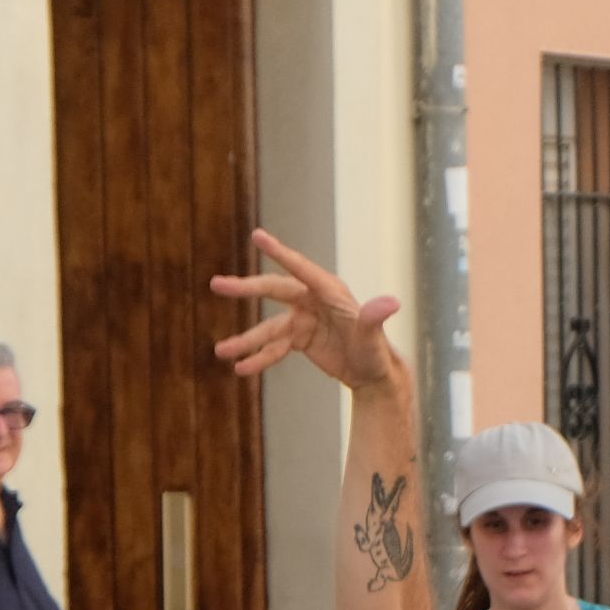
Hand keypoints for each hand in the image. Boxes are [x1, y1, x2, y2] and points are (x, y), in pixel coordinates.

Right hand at [213, 229, 403, 392]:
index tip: (257, 236)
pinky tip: (241, 369)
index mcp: (328, 291)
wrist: (373, 373)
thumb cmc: (376, 350)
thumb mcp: (373, 336)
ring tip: (220, 351)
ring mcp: (303, 319)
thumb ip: (374, 318)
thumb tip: (392, 303)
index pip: (300, 269)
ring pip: (268, 328)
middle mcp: (312, 300)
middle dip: (245, 289)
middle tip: (217, 285)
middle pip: (274, 290)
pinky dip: (259, 358)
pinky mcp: (299, 338)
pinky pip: (274, 347)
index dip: (279, 252)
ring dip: (245, 340)